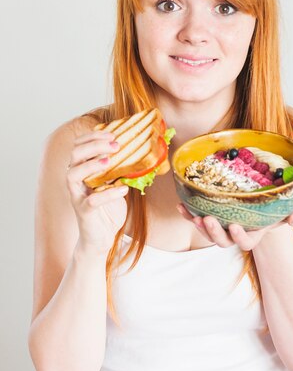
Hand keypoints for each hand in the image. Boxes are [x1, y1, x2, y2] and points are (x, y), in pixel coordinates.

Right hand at [66, 129, 129, 254]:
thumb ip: (121, 169)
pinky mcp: (84, 211)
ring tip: (110, 161)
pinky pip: (92, 200)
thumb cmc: (108, 208)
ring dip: (91, 165)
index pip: (79, 146)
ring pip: (73, 174)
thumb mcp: (115, 183)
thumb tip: (140, 152)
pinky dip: (108, 194)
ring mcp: (77, 195)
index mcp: (81, 170)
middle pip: (75, 155)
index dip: (92, 137)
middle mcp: (75, 180)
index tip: (111, 133)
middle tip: (115, 145)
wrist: (101, 237)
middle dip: (94, 146)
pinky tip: (122, 189)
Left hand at [176, 203, 292, 251]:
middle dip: (214, 232)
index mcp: (252, 235)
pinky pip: (196, 218)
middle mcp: (234, 235)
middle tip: (208, 220)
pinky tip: (180, 205)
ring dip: (200, 225)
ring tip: (195, 215)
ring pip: (209, 232)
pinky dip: (187, 214)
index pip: (246, 242)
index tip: (235, 226)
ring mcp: (221, 228)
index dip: (240, 237)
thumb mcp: (285, 211)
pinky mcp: (209, 218)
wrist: (259, 203)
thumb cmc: (274, 209)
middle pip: (222, 241)